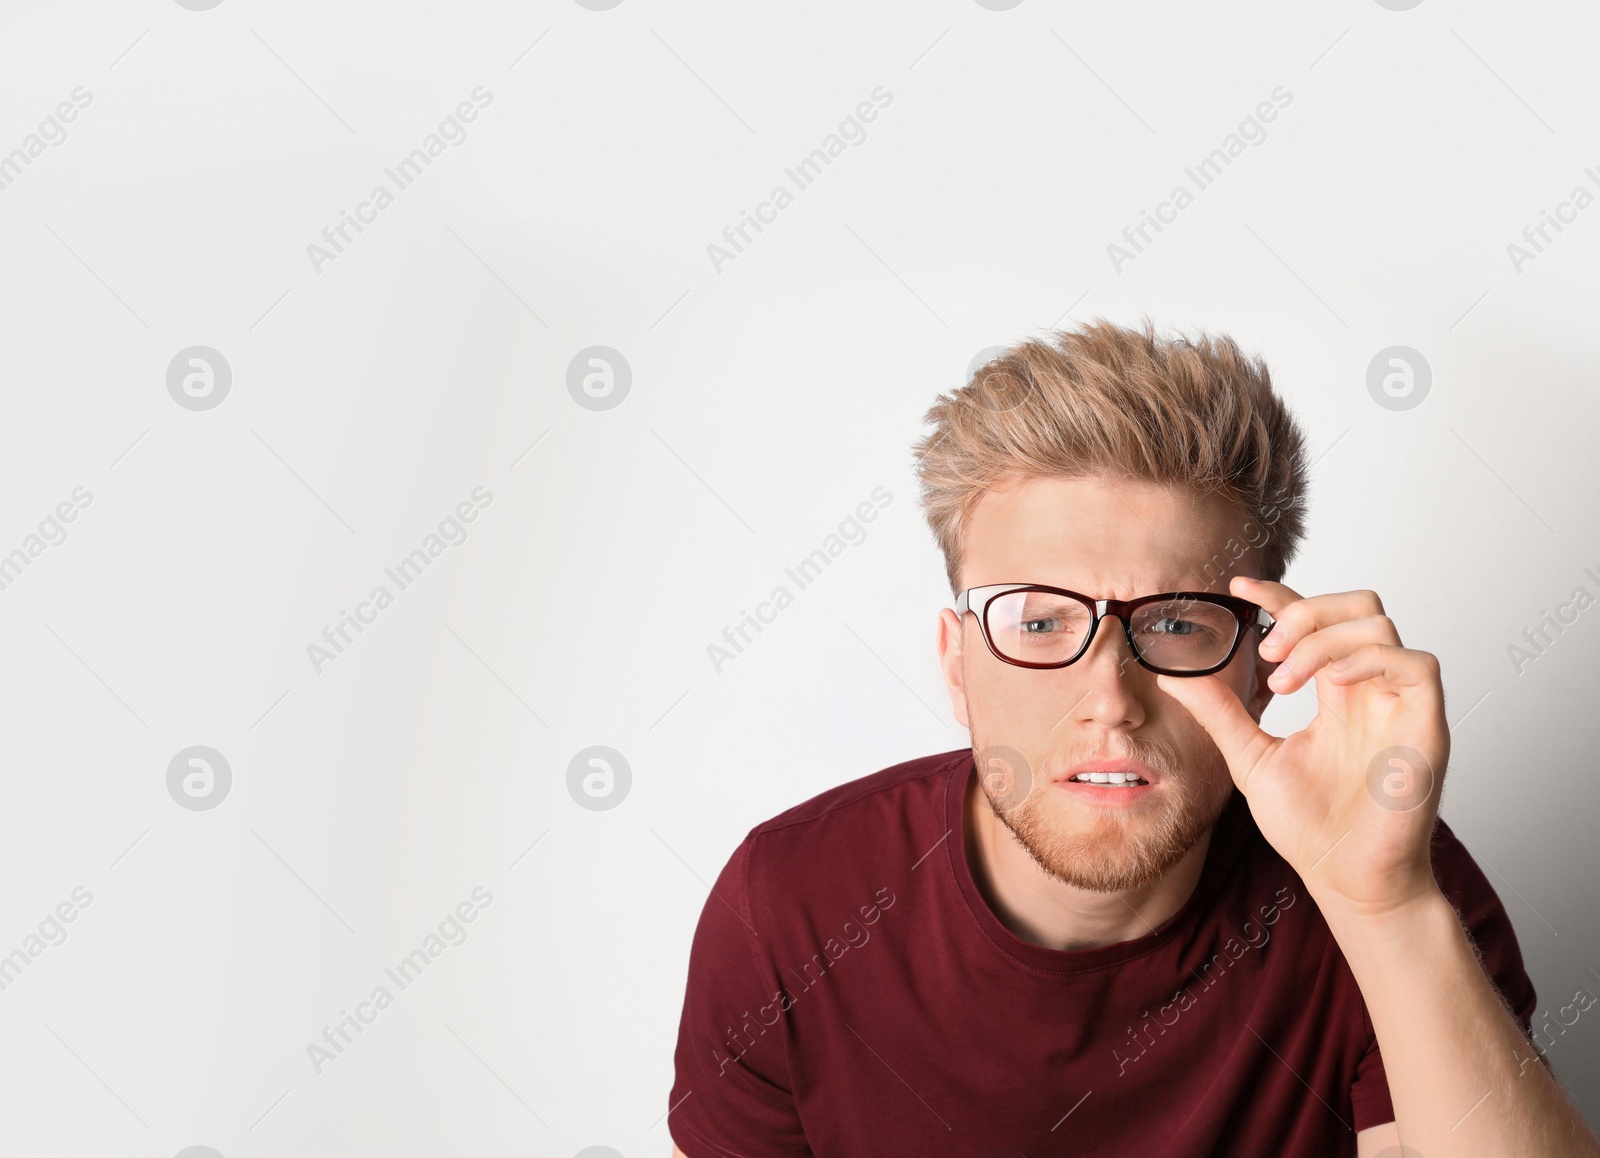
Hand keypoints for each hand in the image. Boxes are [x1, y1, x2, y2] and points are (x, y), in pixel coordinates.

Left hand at [1157, 577, 1448, 918]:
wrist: (1345, 879)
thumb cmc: (1310, 826)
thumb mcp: (1250, 757)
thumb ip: (1219, 712)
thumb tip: (1172, 675)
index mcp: (1335, 692)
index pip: (1314, 621)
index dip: (1280, 595)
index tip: (1238, 588)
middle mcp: (1369, 689)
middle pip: (1357, 605)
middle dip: (1306, 611)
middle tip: (1268, 649)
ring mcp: (1399, 704)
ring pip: (1379, 625)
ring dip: (1323, 639)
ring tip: (1283, 680)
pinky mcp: (1426, 725)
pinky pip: (1417, 664)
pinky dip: (1368, 659)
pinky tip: (1330, 683)